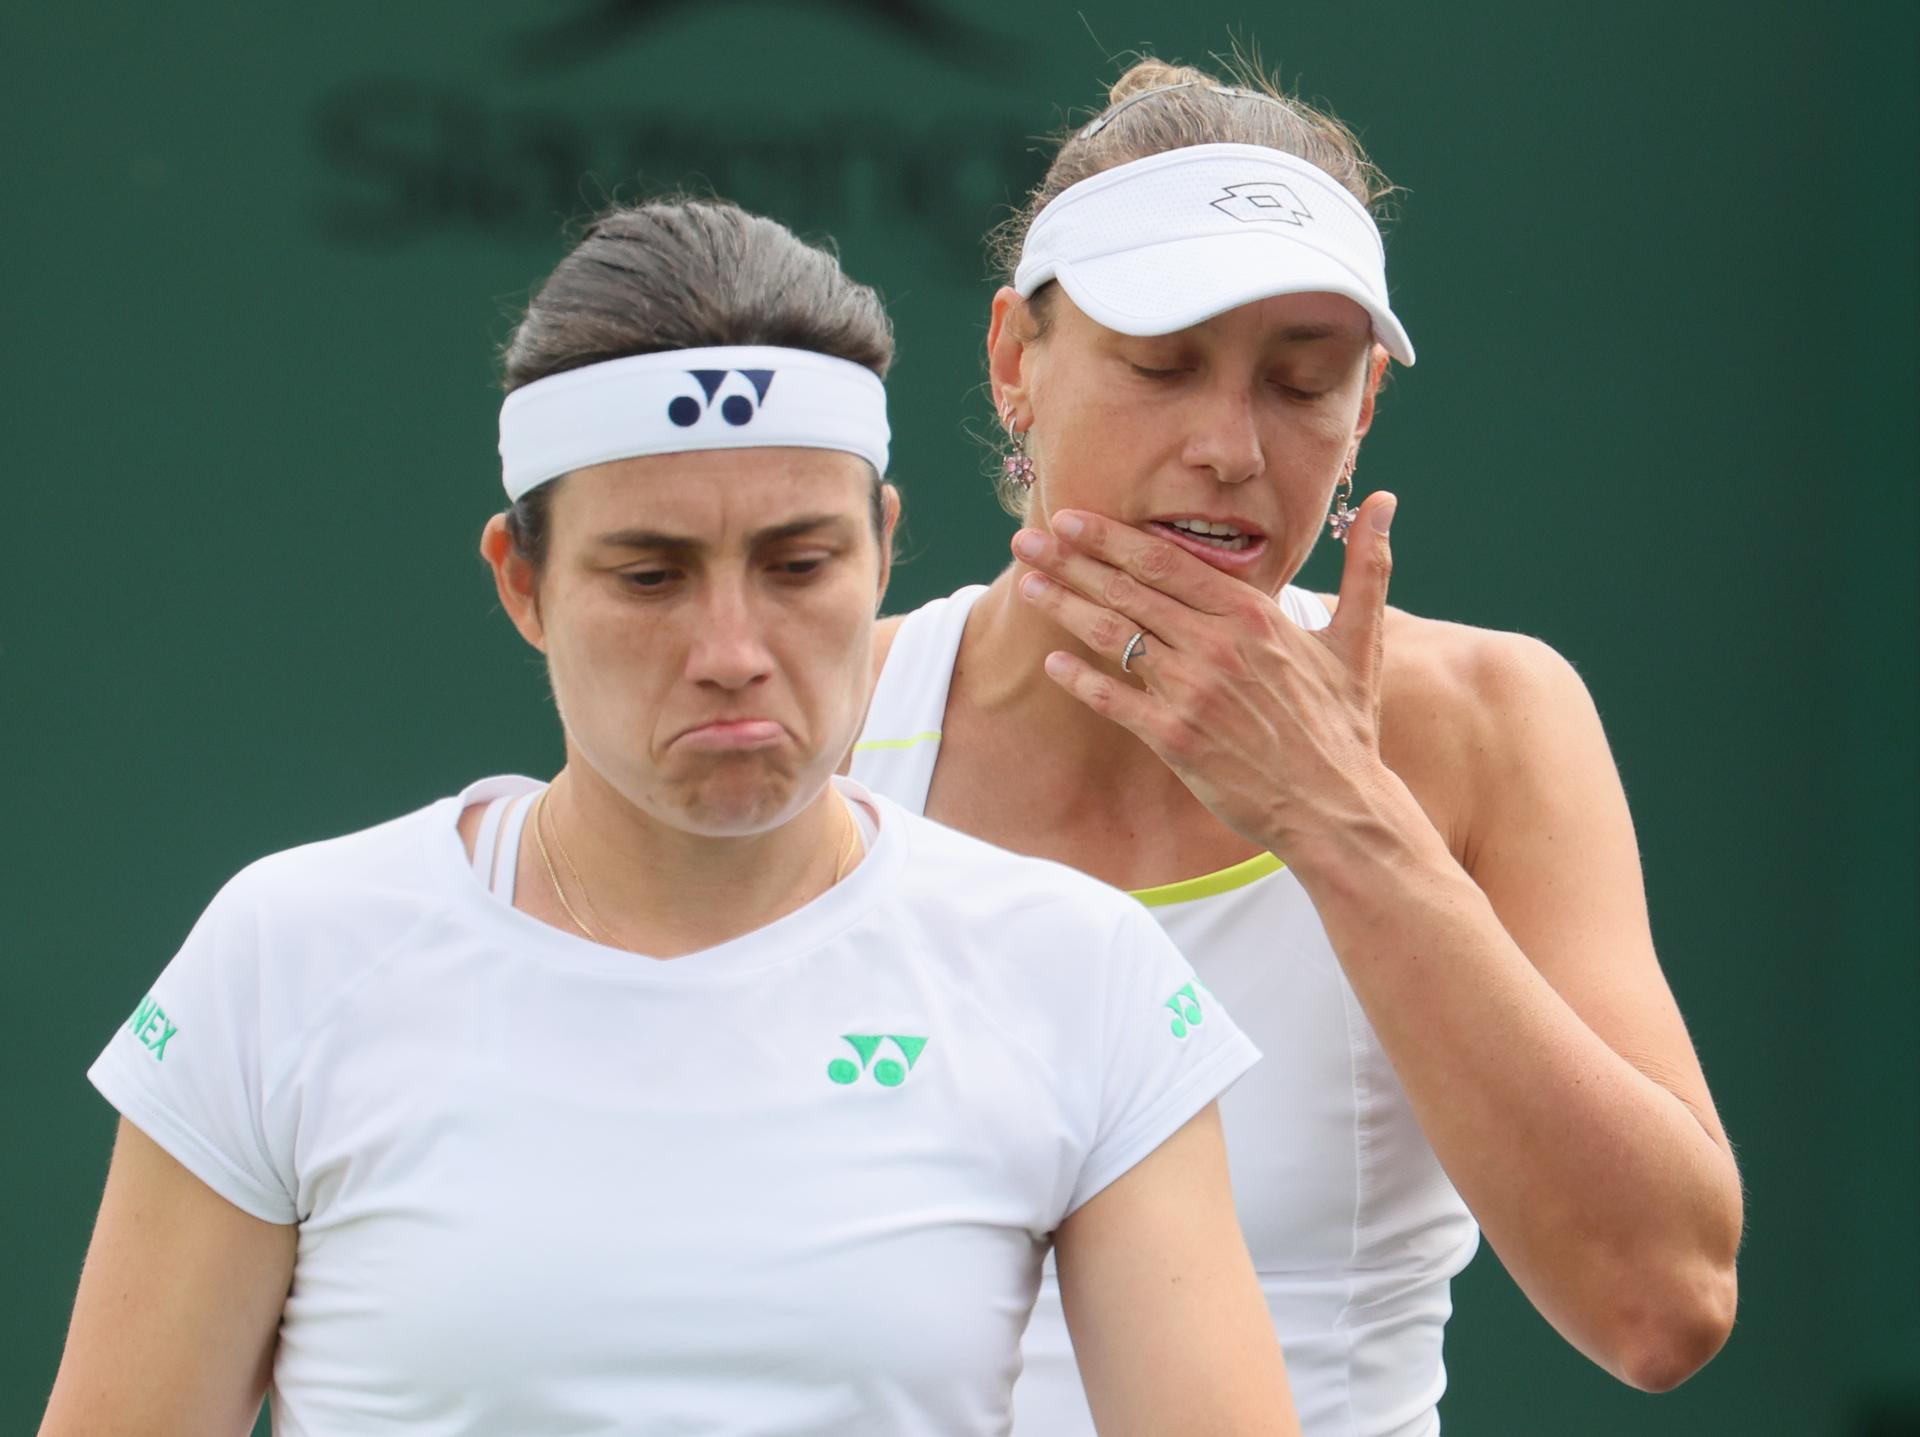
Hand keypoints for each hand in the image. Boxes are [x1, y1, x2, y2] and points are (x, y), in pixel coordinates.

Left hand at [1011, 496, 1399, 857]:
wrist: (1337, 806)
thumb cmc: (1345, 724)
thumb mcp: (1360, 638)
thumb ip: (1367, 566)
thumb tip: (1386, 502)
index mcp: (1253, 615)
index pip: (1167, 562)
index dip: (1112, 538)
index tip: (1072, 517)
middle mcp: (1217, 646)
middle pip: (1129, 591)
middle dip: (1071, 560)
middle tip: (1026, 537)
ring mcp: (1194, 692)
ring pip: (1114, 637)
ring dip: (1064, 607)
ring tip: (1027, 583)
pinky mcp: (1177, 739)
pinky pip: (1116, 701)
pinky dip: (1082, 680)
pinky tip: (1053, 663)